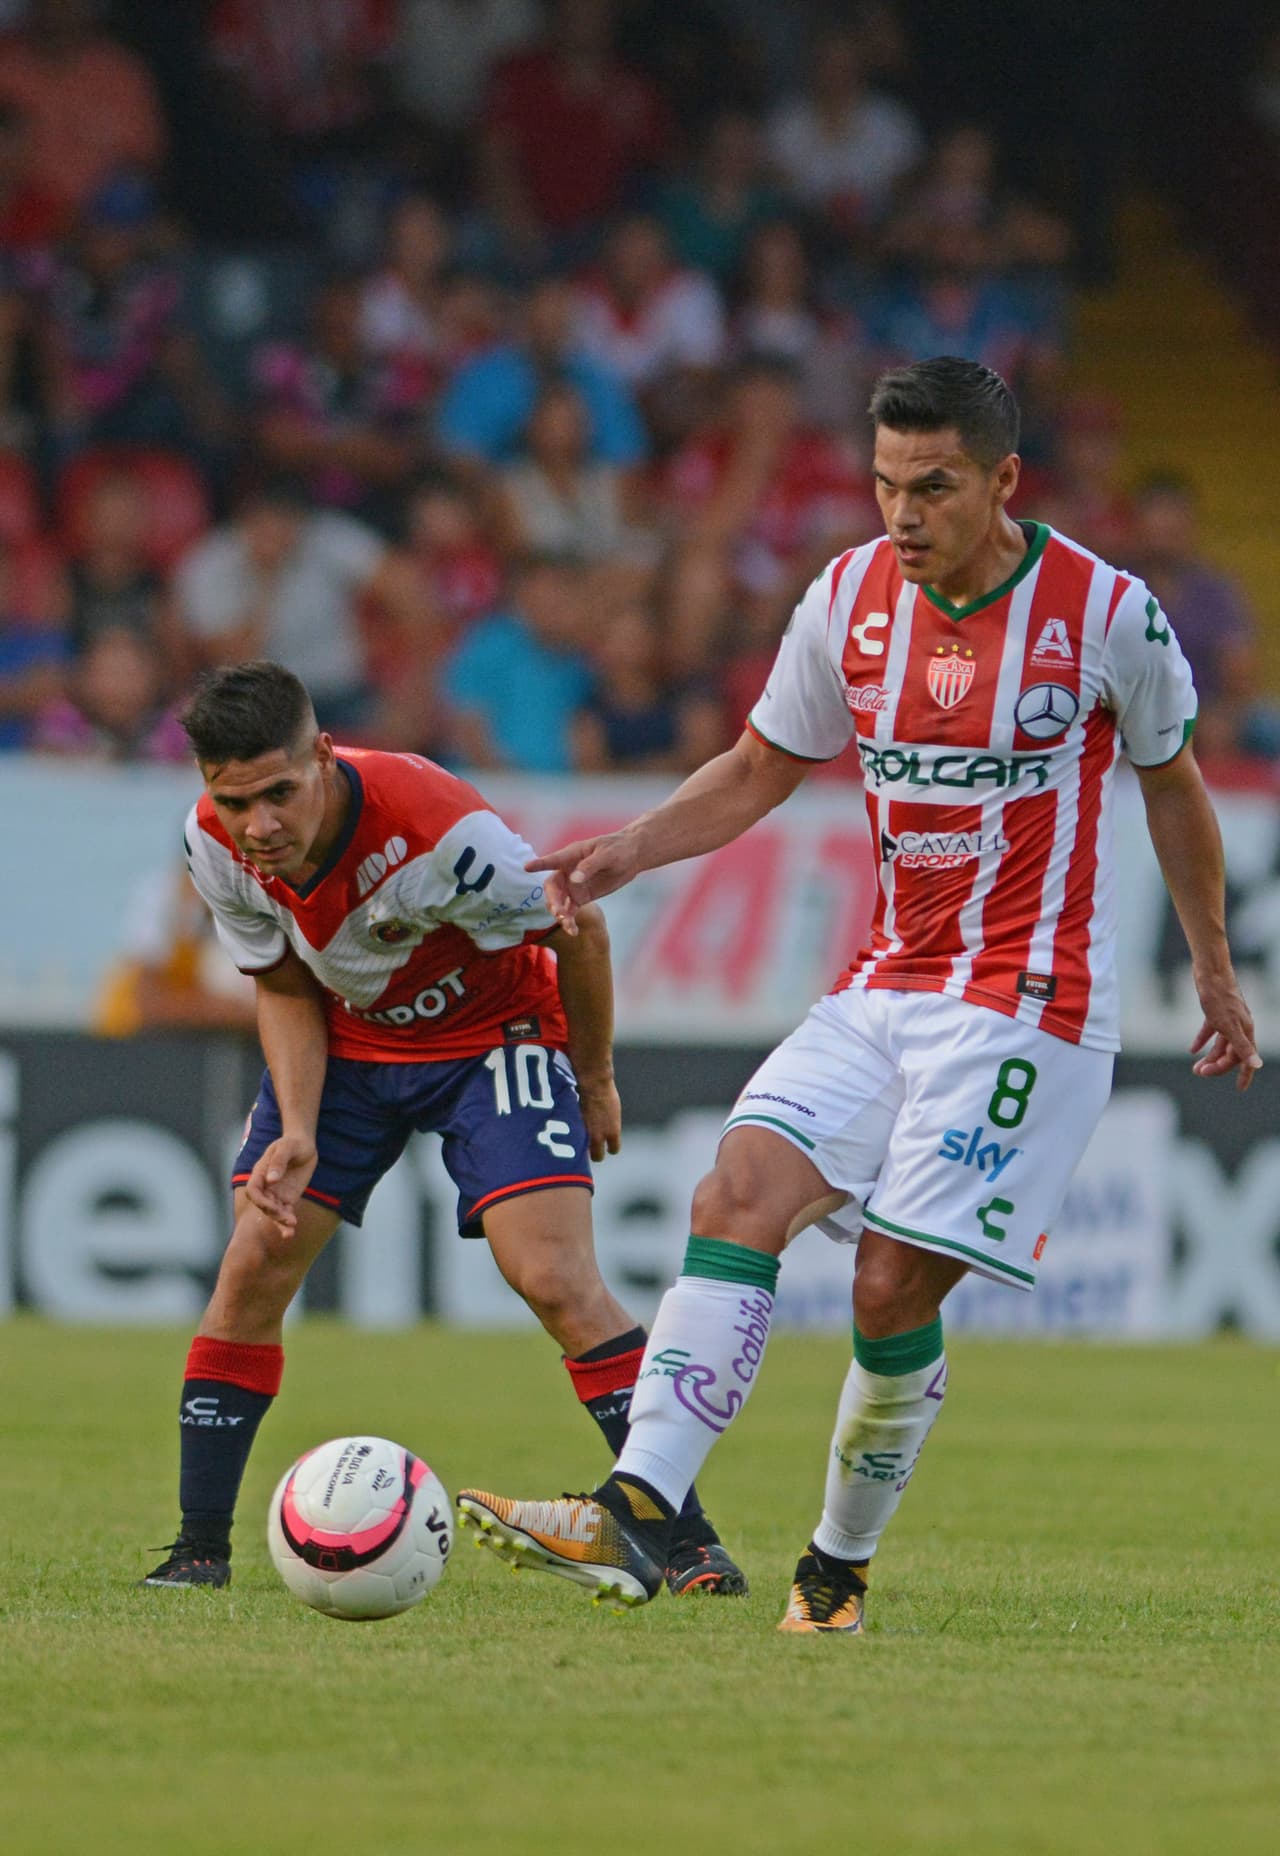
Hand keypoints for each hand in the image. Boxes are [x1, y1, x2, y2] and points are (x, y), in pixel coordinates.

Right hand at [242, 1132, 318, 1234]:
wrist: (303, 1144)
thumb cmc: (292, 1143)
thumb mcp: (287, 1147)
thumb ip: (278, 1162)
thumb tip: (271, 1180)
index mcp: (260, 1172)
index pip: (253, 1190)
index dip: (260, 1200)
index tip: (272, 1206)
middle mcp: (266, 1185)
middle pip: (263, 1204)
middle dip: (273, 1214)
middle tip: (287, 1220)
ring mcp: (276, 1193)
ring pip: (273, 1211)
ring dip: (279, 1222)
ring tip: (289, 1232)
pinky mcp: (287, 1197)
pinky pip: (285, 1211)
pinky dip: (287, 1221)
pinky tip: (292, 1229)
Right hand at [526, 832, 639, 933]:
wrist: (631, 857)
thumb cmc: (617, 849)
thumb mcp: (606, 855)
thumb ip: (589, 866)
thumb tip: (574, 880)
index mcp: (571, 855)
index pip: (552, 860)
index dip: (539, 864)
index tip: (527, 867)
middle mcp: (567, 871)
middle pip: (552, 887)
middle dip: (553, 900)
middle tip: (558, 911)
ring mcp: (573, 886)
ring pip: (558, 901)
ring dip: (558, 913)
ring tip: (566, 923)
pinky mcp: (581, 897)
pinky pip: (570, 911)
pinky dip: (569, 921)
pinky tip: (573, 932)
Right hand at [576, 1073, 621, 1161]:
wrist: (594, 1083)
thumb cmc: (605, 1092)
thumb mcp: (613, 1112)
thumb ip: (609, 1125)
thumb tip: (606, 1132)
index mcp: (613, 1132)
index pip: (614, 1149)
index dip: (610, 1148)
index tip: (607, 1146)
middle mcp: (600, 1136)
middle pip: (597, 1156)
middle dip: (594, 1154)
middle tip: (591, 1147)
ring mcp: (585, 1132)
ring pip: (582, 1151)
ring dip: (581, 1147)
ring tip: (579, 1140)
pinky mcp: (574, 1127)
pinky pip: (573, 1139)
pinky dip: (572, 1137)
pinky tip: (570, 1131)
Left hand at [1190, 966, 1261, 1091]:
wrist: (1210, 971)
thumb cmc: (1220, 997)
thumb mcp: (1228, 1026)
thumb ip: (1242, 1047)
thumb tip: (1257, 1065)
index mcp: (1246, 1031)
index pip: (1246, 1059)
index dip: (1244, 1075)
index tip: (1240, 1089)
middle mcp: (1239, 1026)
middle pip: (1231, 1053)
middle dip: (1217, 1065)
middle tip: (1199, 1072)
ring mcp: (1227, 1019)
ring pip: (1220, 1044)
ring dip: (1209, 1056)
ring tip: (1195, 1067)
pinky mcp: (1215, 1012)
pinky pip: (1210, 1031)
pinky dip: (1202, 1041)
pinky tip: (1192, 1050)